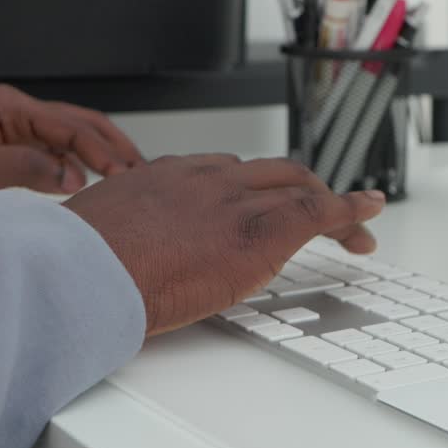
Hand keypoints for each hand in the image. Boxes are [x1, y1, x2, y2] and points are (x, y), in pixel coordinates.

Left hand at [0, 84, 142, 223]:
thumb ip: (21, 169)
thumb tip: (71, 176)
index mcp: (7, 108)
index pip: (68, 126)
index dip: (98, 151)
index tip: (119, 175)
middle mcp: (17, 114)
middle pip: (82, 123)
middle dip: (115, 147)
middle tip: (142, 172)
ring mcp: (18, 131)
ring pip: (75, 137)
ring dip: (105, 154)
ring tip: (131, 176)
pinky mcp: (16, 151)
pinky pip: (60, 154)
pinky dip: (85, 165)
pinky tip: (99, 183)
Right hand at [64, 154, 385, 336]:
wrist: (82, 274)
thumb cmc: (77, 268)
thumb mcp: (94, 238)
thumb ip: (120, 239)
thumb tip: (115, 263)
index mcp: (164, 179)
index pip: (223, 173)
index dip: (251, 188)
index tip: (260, 202)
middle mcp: (205, 180)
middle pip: (269, 173)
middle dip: (301, 191)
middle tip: (322, 216)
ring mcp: (234, 202)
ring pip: (297, 188)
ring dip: (329, 206)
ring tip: (353, 230)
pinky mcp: (260, 231)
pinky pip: (318, 211)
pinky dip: (350, 211)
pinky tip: (370, 213)